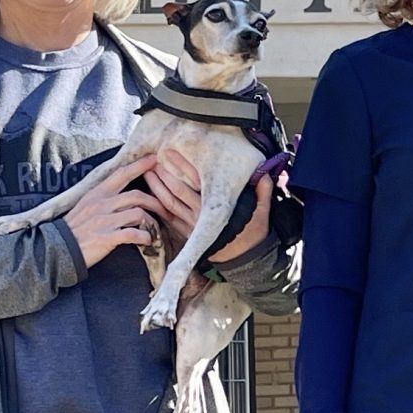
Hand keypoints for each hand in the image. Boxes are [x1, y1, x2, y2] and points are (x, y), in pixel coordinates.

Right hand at [66, 155, 163, 266]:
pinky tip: (146, 241)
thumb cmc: (75, 228)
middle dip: (155, 201)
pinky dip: (144, 237)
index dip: (139, 165)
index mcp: (97, 193)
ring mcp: (104, 220)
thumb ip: (104, 198)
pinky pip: (133, 234)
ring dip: (151, 222)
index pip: (122, 174)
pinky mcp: (106, 237)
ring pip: (138, 214)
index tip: (154, 159)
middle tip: (165, 208)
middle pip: (137, 195)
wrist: (58, 248)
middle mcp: (102, 203)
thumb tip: (124, 193)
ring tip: (154, 230)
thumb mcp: (86, 205)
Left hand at [147, 152, 272, 264]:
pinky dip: (157, 205)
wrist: (243, 260)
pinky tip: (150, 194)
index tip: (171, 152)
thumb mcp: (262, 213)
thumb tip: (266, 174)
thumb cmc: (252, 233)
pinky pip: (167, 219)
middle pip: (176, 192)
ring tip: (146, 172)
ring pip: (168, 204)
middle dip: (162, 174)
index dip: (182, 167)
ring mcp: (191, 226)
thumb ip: (262, 192)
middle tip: (150, 159)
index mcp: (216, 208)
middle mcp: (200, 216)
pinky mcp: (186, 234)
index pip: (196, 183)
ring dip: (156, 188)